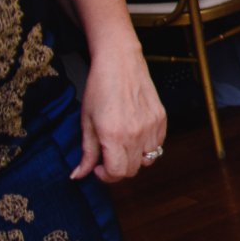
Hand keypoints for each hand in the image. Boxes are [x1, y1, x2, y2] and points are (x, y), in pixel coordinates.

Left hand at [71, 46, 164, 182]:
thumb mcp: (86, 122)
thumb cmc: (99, 89)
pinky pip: (158, 144)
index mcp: (113, 135)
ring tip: (123, 146)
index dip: (105, 176)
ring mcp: (152, 127)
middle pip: (132, 170)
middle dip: (118, 170)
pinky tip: (135, 135)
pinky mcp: (162, 119)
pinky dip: (147, 147)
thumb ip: (86, 152)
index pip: (117, 173)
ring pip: (149, 160)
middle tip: (107, 158)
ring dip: (135, 159)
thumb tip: (78, 175)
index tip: (97, 167)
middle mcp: (136, 134)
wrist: (120, 63)